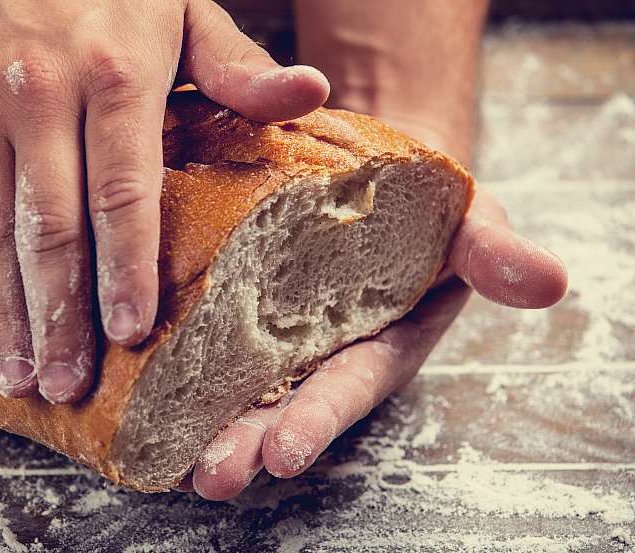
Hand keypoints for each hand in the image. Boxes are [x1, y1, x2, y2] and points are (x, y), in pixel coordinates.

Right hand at [0, 0, 329, 402]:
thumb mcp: (187, 11)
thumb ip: (240, 67)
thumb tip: (312, 93)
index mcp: (114, 76)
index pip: (123, 193)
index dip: (125, 268)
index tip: (130, 333)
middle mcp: (37, 95)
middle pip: (50, 228)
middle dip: (57, 316)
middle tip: (65, 384)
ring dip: (2, 313)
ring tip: (18, 376)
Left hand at [177, 188, 567, 498]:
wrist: (370, 173)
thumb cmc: (423, 206)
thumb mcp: (466, 221)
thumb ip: (493, 253)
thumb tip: (547, 280)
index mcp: (375, 339)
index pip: (346, 384)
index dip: (318, 417)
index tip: (284, 451)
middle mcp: (320, 346)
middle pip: (280, 399)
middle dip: (247, 439)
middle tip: (208, 472)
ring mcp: (274, 329)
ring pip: (234, 378)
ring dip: (201, 416)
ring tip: (166, 452)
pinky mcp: (235, 302)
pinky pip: (203, 331)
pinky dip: (174, 357)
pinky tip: (136, 382)